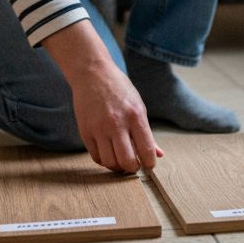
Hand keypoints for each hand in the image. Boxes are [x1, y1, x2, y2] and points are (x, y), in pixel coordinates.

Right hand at [41, 21, 162, 173]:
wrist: (92, 74)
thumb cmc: (119, 89)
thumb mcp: (139, 106)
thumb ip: (147, 133)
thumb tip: (158, 154)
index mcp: (135, 116)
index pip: (146, 150)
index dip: (150, 164)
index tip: (149, 165)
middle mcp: (117, 124)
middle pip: (127, 161)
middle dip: (133, 168)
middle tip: (134, 165)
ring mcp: (99, 128)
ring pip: (110, 162)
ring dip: (117, 166)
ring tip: (121, 160)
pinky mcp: (85, 131)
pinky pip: (95, 156)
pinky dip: (104, 160)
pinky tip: (108, 153)